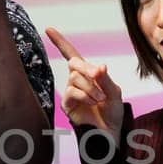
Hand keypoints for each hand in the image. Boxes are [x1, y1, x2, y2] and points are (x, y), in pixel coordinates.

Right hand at [45, 27, 123, 142]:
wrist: (110, 133)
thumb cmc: (112, 113)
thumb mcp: (114, 92)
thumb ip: (105, 78)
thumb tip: (98, 66)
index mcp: (87, 75)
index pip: (71, 54)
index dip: (60, 42)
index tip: (48, 29)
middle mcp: (76, 81)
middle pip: (74, 63)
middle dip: (86, 68)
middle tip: (98, 76)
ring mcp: (70, 93)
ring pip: (74, 78)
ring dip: (90, 86)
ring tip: (101, 99)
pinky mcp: (67, 105)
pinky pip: (71, 92)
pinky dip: (85, 94)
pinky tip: (94, 101)